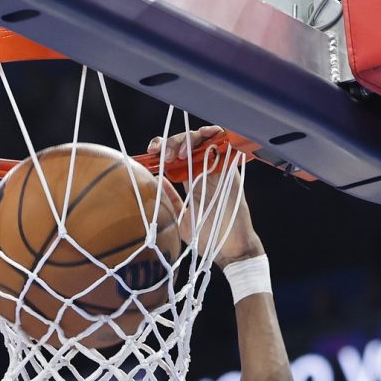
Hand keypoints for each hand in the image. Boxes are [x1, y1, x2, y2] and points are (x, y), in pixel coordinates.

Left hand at [146, 125, 262, 264]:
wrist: (229, 247)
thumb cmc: (207, 236)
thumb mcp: (181, 218)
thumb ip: (171, 198)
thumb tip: (156, 179)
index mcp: (189, 178)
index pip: (174, 153)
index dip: (161, 147)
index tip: (150, 153)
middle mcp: (202, 170)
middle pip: (185, 143)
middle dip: (171, 143)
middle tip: (165, 157)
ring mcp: (216, 168)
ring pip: (202, 139)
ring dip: (188, 139)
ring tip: (180, 154)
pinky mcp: (229, 170)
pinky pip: (224, 143)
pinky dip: (214, 134)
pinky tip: (205, 136)